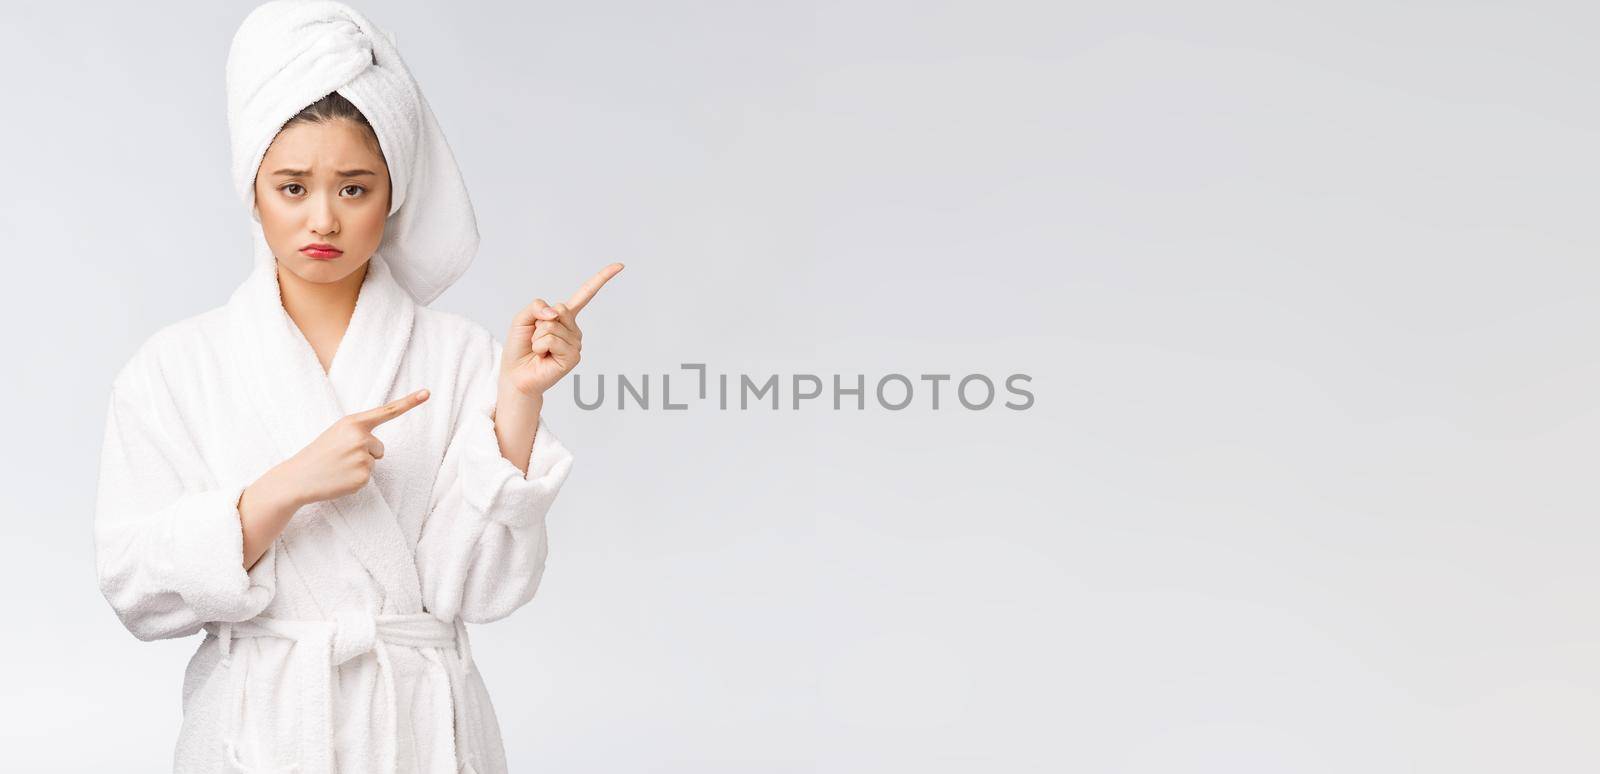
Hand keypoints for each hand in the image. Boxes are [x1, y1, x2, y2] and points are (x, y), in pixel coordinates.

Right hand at [275, 388, 430, 506]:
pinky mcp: (363, 476)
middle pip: (380, 447)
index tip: (427, 392)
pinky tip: (340, 478)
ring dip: (360, 466)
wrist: (297, 477)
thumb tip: (377, 447)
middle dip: (365, 454)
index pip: (387, 411)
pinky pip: (368, 477)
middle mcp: (360, 437)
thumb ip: (359, 432)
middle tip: (340, 458)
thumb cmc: (319, 454)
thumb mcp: (337, 433)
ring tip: (338, 467)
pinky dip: (356, 480)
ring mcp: (362, 457)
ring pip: (374, 462)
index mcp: (353, 422)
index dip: (409, 402)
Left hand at [501, 263, 623, 397]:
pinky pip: (552, 340)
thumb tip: (554, 312)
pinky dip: (541, 346)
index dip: (602, 279)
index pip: (586, 294)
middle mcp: (574, 329)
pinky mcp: (573, 357)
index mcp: (565, 317)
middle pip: (560, 309)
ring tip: (538, 349)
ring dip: (538, 337)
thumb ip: (536, 307)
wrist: (516, 374)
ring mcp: (575, 344)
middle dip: (540, 322)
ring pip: (553, 326)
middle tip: (536, 338)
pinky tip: (543, 356)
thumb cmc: (520, 347)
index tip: (620, 266)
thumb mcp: (522, 318)